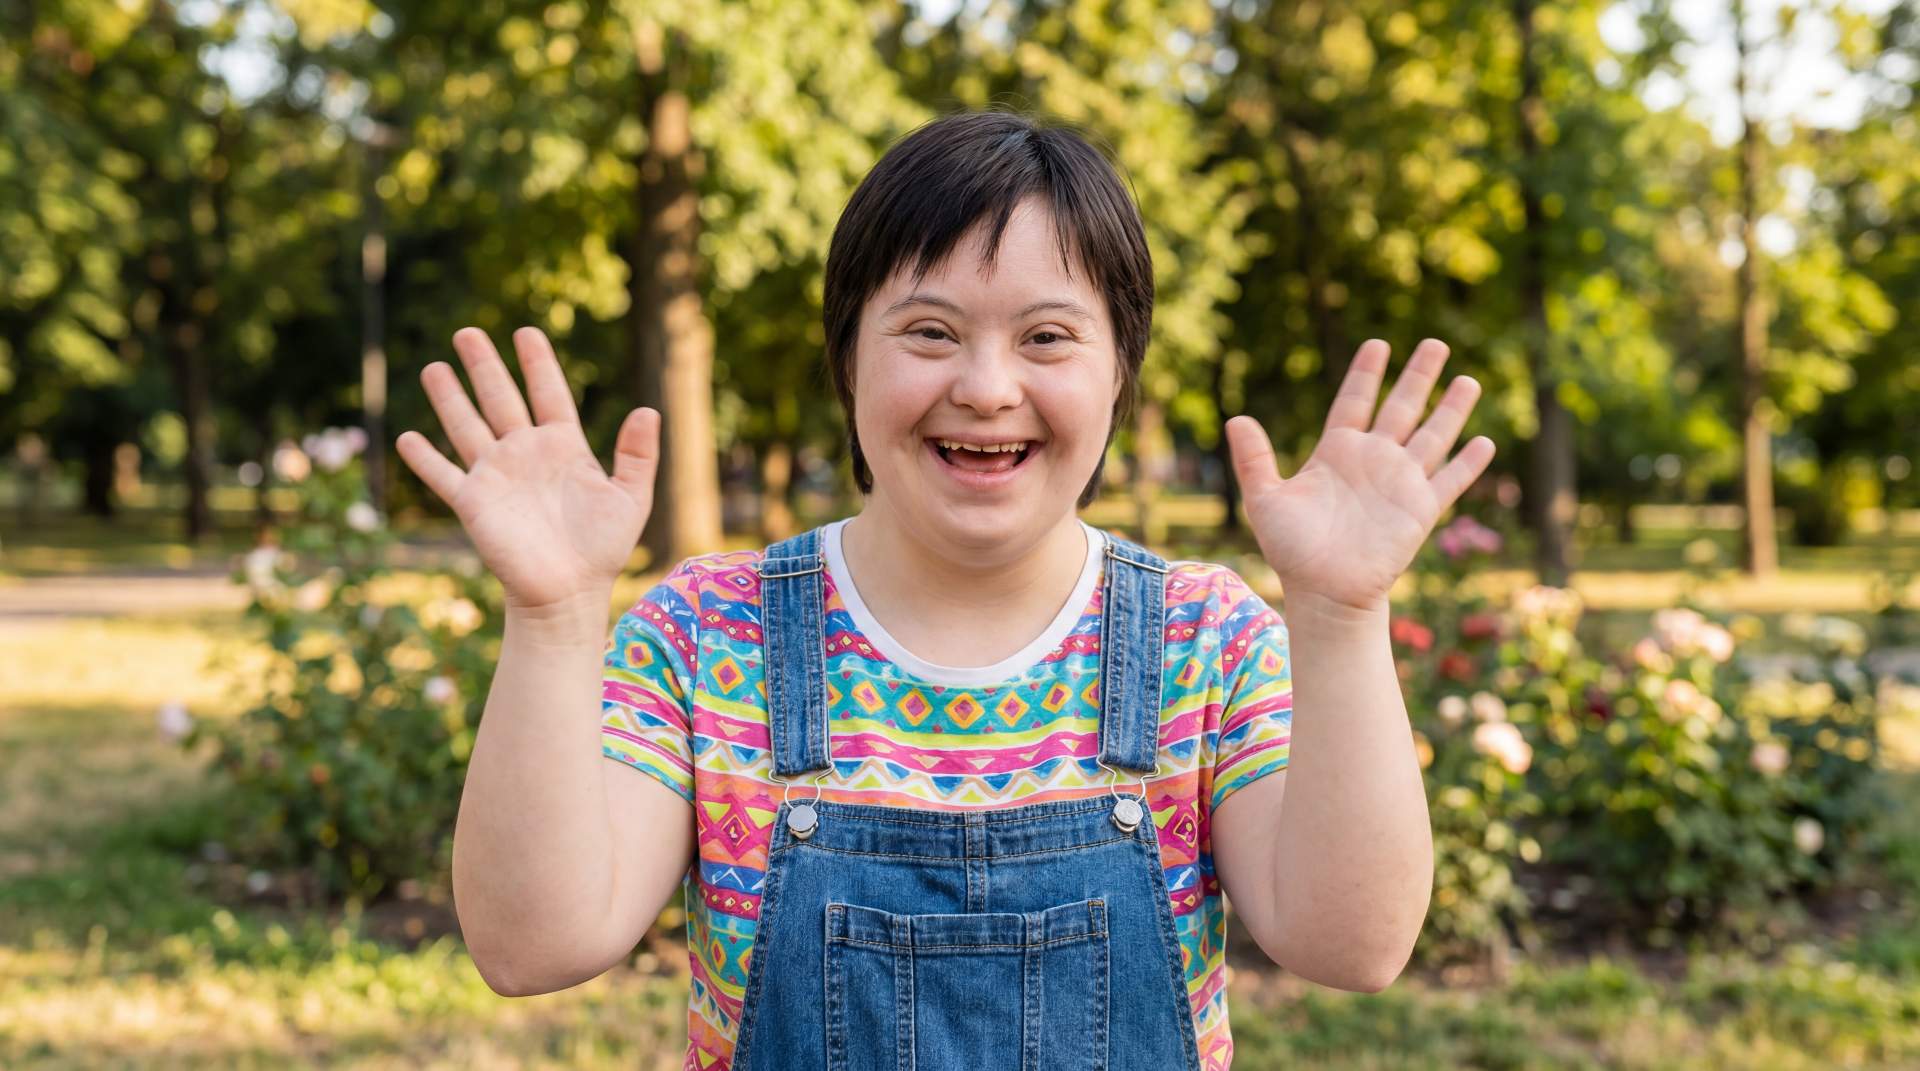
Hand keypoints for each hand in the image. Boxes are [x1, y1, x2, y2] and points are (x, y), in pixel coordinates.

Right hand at [396, 326, 659, 614]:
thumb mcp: (630, 498)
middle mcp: (526, 453)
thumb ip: (638, 455)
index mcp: (564, 446)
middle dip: (484, 365)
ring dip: (449, 398)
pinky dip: (425, 458)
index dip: (538, 362)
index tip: (526, 332)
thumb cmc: (603, 549)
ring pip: (467, 426)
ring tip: (434, 367)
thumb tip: (647, 409)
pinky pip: (443, 475)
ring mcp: (497, 476)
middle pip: (500, 398)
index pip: (548, 393)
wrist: (569, 593)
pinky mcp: (474, 503)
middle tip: (466, 332)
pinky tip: (408, 437)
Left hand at [1225, 338, 1494, 615]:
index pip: (1354, 401)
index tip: (1378, 344)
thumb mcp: (1266, 500)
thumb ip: (1254, 459)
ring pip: (1432, 435)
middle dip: (1419, 376)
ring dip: (1451, 409)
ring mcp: (1399, 482)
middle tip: (1436, 344)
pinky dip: (1467, 463)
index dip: (1366, 373)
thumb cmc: (1292, 549)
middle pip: (1401, 407)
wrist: (1323, 591)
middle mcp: (1373, 460)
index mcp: (1337, 452)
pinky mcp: (1420, 509)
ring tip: (1469, 380)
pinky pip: (1448, 480)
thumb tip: (1236, 419)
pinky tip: (1485, 441)